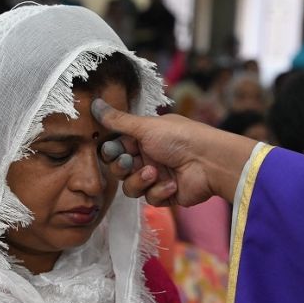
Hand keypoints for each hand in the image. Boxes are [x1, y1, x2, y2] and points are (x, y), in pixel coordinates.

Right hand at [92, 99, 256, 205]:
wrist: (209, 161)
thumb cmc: (179, 137)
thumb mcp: (145, 126)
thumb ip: (117, 120)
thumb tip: (94, 103)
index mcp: (143, 138)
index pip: (115, 149)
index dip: (111, 152)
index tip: (112, 150)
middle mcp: (148, 157)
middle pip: (119, 170)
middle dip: (123, 167)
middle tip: (132, 162)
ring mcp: (157, 177)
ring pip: (131, 188)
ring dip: (141, 181)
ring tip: (156, 173)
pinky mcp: (166, 195)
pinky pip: (150, 199)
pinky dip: (160, 192)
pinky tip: (172, 184)